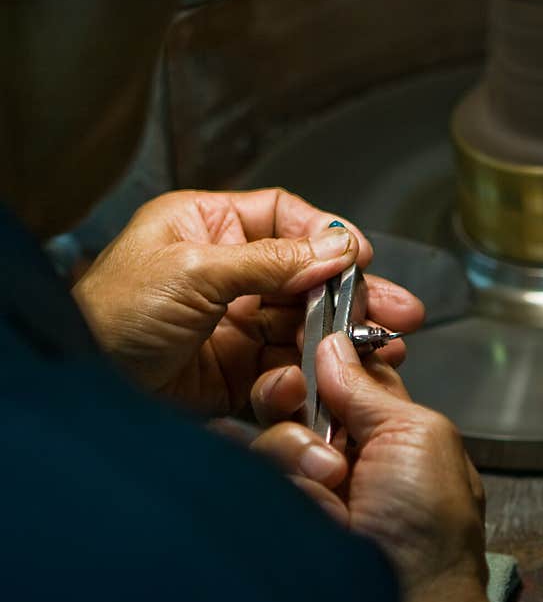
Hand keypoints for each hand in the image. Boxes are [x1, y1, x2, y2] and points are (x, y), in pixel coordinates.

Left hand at [72, 189, 423, 415]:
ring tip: (382, 348)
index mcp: (210, 227)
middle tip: (400, 313)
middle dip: (354, 295)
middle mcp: (228, 272)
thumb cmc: (113, 311)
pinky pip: (287, 366)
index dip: (327, 235)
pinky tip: (335, 375)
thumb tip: (337, 248)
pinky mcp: (238, 370)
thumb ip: (270, 261)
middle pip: (307, 277)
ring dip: (342, 337)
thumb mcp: (194, 270)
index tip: (362, 258)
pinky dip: (313, 372)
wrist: (83, 383)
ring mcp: (235, 322)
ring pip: (304, 324)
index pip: (285, 218)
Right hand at [250, 332, 514, 601]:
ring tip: (332, 482)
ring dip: (296, 448)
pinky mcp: (278, 504)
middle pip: (294, 394)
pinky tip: (308, 492)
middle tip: (296, 394)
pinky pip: (250, 468)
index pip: (341, 371)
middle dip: (291, 390)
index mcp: (385, 423)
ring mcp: (306, 478)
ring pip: (270, 430)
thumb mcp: (417, 434)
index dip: (323, 350)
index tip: (305, 329)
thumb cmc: (431, 521)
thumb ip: (370, 388)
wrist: (407, 596)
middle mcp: (341, 446)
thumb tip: (332, 344)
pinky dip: (275, 471)